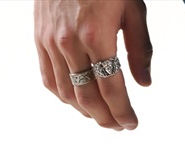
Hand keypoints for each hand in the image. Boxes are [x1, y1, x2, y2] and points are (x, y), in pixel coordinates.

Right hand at [34, 0, 151, 130]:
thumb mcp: (133, 7)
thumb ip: (140, 47)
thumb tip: (145, 84)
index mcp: (97, 35)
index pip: (112, 89)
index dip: (123, 112)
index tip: (132, 124)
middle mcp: (71, 43)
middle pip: (88, 98)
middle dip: (105, 118)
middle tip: (118, 126)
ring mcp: (51, 41)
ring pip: (67, 93)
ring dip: (85, 112)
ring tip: (101, 117)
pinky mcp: (39, 37)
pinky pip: (49, 78)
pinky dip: (64, 96)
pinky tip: (77, 102)